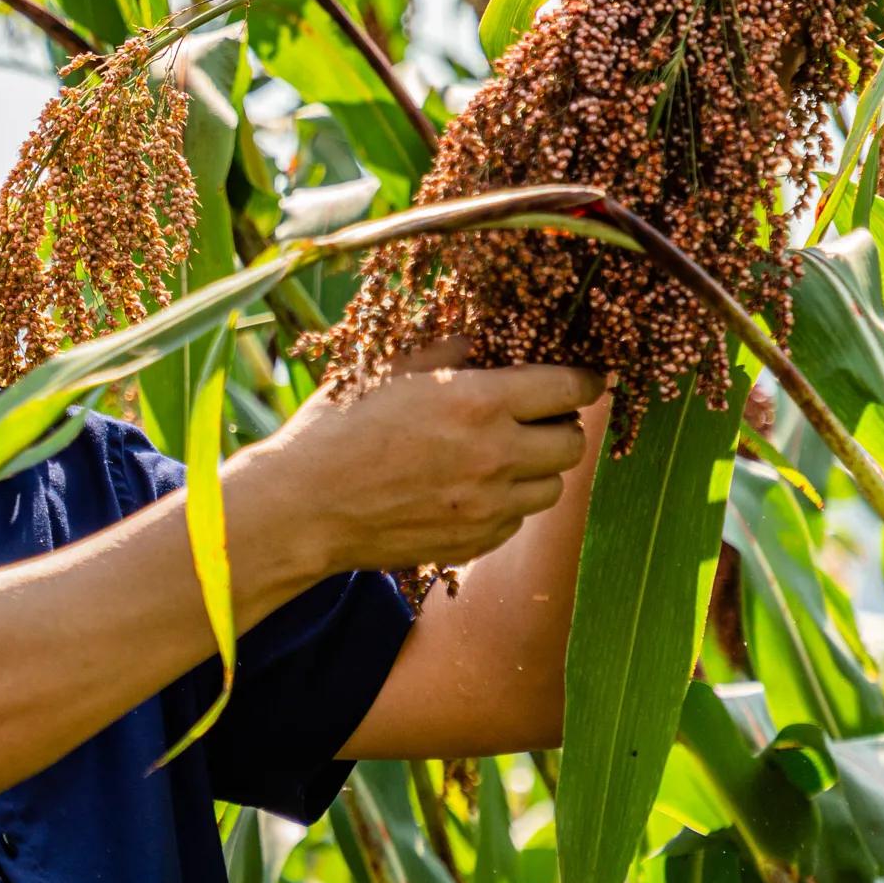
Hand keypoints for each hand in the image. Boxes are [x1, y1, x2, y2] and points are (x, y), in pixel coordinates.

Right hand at [234, 339, 605, 577]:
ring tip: (501, 456)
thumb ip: (450, 351)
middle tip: (535, 417)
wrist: (302, 506)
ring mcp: (486, 507)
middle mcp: (494, 457)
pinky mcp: (472, 543)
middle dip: (561, 425)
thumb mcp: (391, 370)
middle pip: (573, 443)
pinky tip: (470, 488)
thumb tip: (489, 339)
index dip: (582, 380)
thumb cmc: (337, 428)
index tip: (577, 378)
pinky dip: (507, 503)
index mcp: (477, 402)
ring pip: (552, 488)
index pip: (570, 388)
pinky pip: (516, 521)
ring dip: (537, 468)